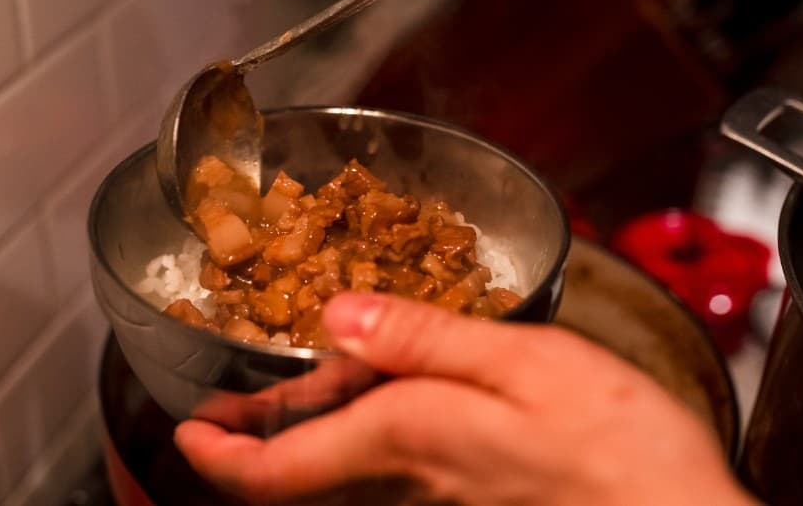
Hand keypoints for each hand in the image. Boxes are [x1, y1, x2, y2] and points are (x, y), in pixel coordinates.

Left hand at [175, 293, 755, 504]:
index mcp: (410, 435)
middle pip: (304, 467)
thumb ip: (425, 338)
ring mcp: (441, 489)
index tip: (185, 430)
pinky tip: (382, 386)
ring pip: (343, 463)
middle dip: (255, 435)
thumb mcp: (524, 362)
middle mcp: (412, 474)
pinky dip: (361, 424)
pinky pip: (390, 460)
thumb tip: (338, 314)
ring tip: (293, 379)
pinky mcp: (471, 488)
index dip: (218, 456)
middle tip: (227, 397)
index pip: (277, 471)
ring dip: (303, 428)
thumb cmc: (618, 445)